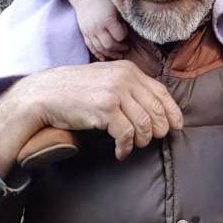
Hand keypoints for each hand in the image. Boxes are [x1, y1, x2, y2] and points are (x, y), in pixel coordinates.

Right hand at [0, 61, 183, 174]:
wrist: (45, 94)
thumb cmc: (75, 90)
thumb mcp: (106, 79)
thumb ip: (129, 88)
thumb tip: (154, 108)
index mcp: (129, 70)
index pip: (161, 92)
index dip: (172, 111)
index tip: (177, 126)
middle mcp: (125, 78)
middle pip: (156, 110)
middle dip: (158, 130)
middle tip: (151, 140)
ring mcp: (116, 92)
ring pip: (144, 124)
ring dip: (141, 140)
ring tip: (132, 145)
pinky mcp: (105, 109)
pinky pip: (126, 135)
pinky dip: (126, 147)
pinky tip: (120, 152)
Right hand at [75, 0, 128, 60]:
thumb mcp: (117, 5)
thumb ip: (123, 19)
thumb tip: (131, 32)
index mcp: (107, 19)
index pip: (119, 36)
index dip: (124, 35)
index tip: (126, 31)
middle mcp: (97, 27)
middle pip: (109, 45)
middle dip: (119, 49)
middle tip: (126, 47)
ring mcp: (89, 32)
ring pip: (100, 49)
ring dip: (111, 54)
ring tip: (119, 55)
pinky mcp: (85, 35)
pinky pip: (91, 48)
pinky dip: (99, 55)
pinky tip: (106, 58)